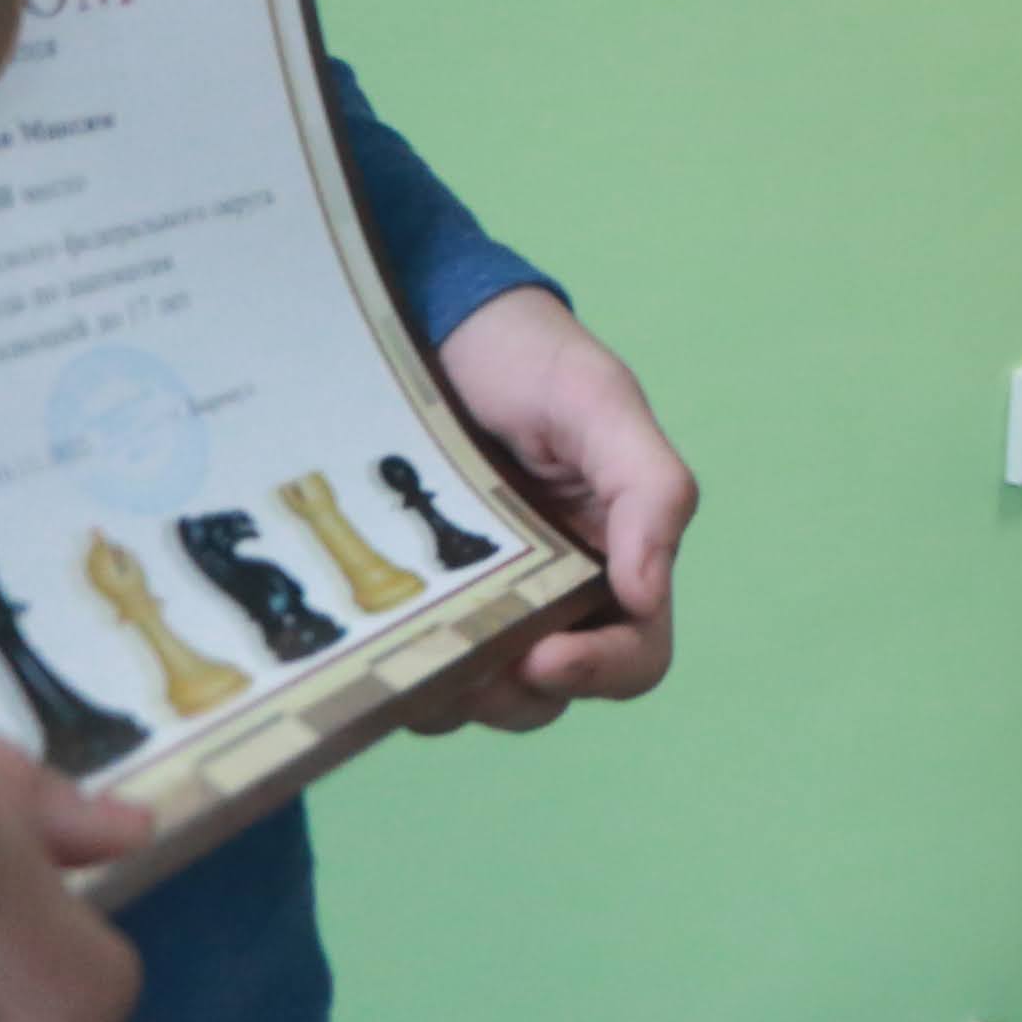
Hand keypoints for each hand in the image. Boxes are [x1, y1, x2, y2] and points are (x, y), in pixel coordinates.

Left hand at [426, 290, 697, 731]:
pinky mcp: (416, 598)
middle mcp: (555, 593)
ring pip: (475, 697)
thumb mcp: (600, 404)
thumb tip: (649, 594)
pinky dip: (396, 672)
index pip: (635, 654)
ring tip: (409, 649)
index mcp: (617, 557)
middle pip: (551, 694)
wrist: (432, 325)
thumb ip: (649, 488)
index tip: (541, 658)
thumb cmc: (531, 358)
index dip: (599, 672)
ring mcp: (480, 599)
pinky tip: (372, 635)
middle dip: (509, 694)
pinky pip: (410, 669)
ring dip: (447, 694)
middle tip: (459, 657)